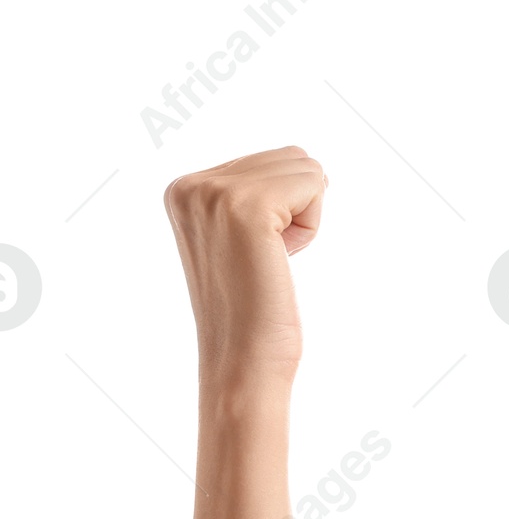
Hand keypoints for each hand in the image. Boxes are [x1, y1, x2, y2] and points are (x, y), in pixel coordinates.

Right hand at [163, 145, 326, 381]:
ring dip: (304, 220)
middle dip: (297, 211)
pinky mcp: (247, 207)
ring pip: (306, 169)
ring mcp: (215, 193)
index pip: (272, 161)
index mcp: (183, 189)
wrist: (242, 361)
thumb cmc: (252, 311)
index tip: (252, 255)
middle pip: (292, 158)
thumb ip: (253, 195)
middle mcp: (192, 185)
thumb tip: (304, 160)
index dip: (283, 213)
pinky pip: (314, 185)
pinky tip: (280, 259)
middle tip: (266, 260)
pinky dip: (310, 227)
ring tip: (270, 261)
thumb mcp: (238, 239)